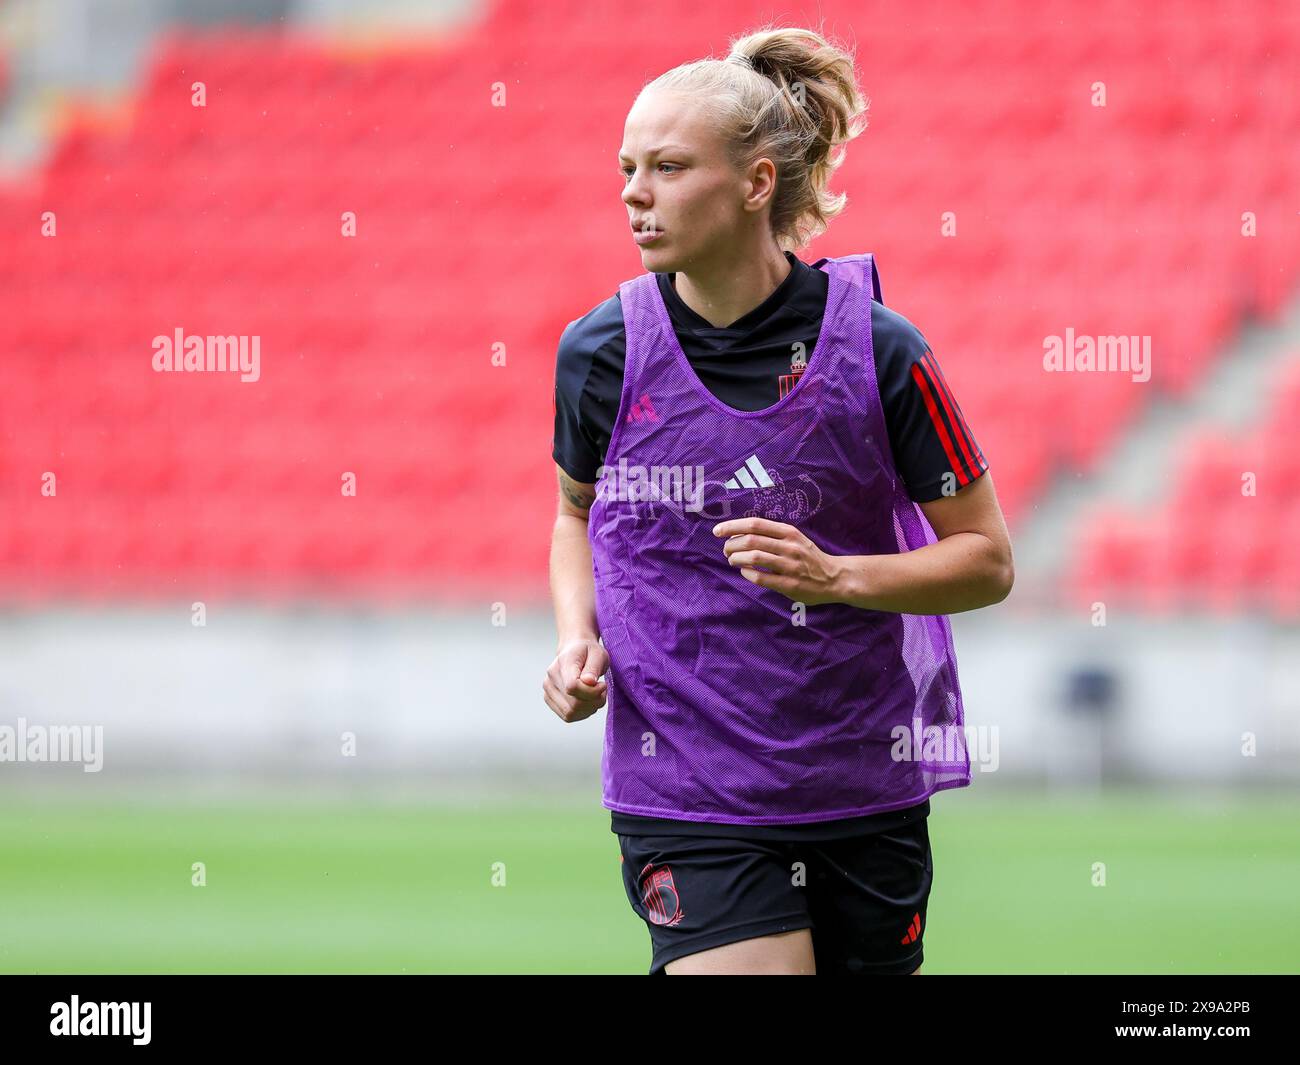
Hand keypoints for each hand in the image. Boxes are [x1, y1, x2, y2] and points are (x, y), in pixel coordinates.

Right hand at [543, 637, 608, 721]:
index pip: (572, 687)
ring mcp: (548, 690)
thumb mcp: (598, 654)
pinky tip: (588, 701)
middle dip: (594, 702)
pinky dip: (582, 712)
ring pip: (570, 713)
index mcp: (562, 663)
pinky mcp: (550, 700)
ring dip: (589, 709)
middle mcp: (550, 678)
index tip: (602, 684)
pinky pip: (567, 716)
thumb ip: (593, 667)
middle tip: (602, 691)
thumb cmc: (588, 652)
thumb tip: (589, 681)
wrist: (574, 649)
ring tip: (595, 695)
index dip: (591, 691)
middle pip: (573, 704)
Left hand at [713, 516, 845, 606]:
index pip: (755, 524)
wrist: (834, 578)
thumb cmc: (808, 557)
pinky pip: (761, 577)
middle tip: (726, 550)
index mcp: (789, 532)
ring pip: (754, 557)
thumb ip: (772, 535)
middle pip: (751, 540)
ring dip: (736, 559)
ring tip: (732, 560)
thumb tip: (740, 534)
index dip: (733, 526)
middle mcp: (789, 546)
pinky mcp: (789, 584)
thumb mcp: (795, 538)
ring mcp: (790, 566)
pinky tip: (744, 572)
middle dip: (731, 545)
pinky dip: (747, 573)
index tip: (718, 531)